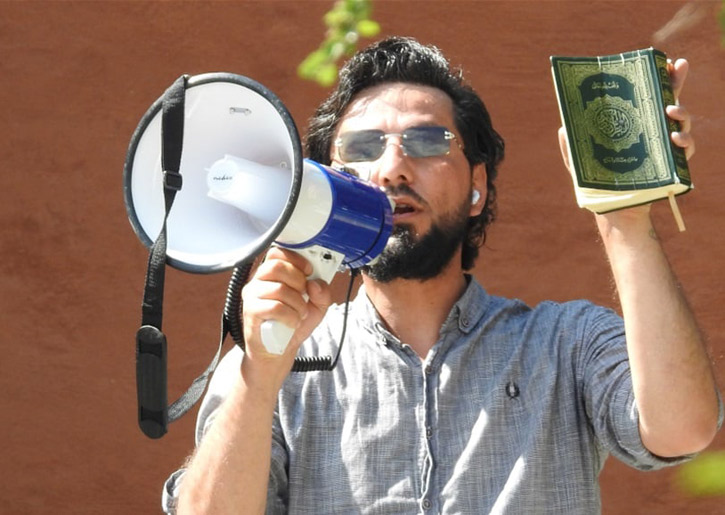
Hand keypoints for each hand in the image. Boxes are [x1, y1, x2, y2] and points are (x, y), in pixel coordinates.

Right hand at [240, 247, 331, 391]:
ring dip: (297, 304)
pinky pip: (274, 307)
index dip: (296, 259)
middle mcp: (258, 281)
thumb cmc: (293, 323)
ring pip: (278, 289)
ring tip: (299, 314)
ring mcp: (252, 296)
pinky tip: (292, 323)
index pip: (277, 252)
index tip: (309, 271)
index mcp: (272, 274)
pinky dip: (290, 316)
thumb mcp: (317, 306)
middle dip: (297, 281)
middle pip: (275, 266)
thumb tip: (316, 283)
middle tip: (304, 295)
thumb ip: (323, 292)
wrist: (279, 350)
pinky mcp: (251, 312)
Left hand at [557, 57, 696, 227]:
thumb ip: (570, 147)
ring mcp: (664, 147)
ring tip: (672, 112)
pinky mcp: (673, 165)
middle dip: (677, 82)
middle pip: (669, 101)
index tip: (667, 61)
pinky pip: (686, 149)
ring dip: (682, 113)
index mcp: (631, 126)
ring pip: (681, 122)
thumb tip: (563, 127)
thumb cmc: (597, 187)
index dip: (658, 78)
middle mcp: (651, 131)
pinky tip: (676, 139)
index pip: (645, 97)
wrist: (615, 214)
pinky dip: (685, 142)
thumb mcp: (579, 166)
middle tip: (678, 69)